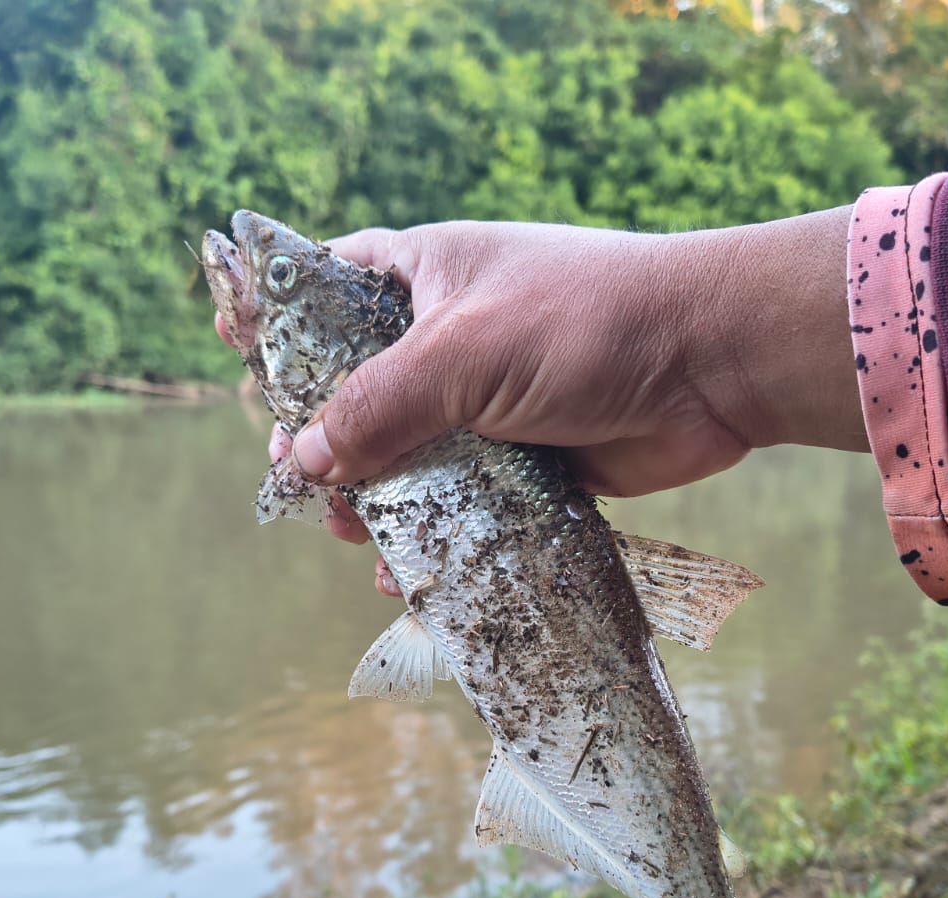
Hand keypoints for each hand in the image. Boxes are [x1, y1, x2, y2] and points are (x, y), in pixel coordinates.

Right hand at [220, 209, 865, 594]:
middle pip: (358, 391)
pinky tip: (403, 574)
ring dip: (375, 500)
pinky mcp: (526, 459)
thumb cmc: (584, 324)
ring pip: (407, 457)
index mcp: (424, 274)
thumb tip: (306, 461)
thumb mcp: (463, 352)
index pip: (328, 288)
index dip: (280, 322)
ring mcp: (488, 402)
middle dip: (325, 440)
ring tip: (352, 536)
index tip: (235, 353)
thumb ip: (380, 406)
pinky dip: (433, 536)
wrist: (712, 365)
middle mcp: (449, 336)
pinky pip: (460, 502)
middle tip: (301, 481)